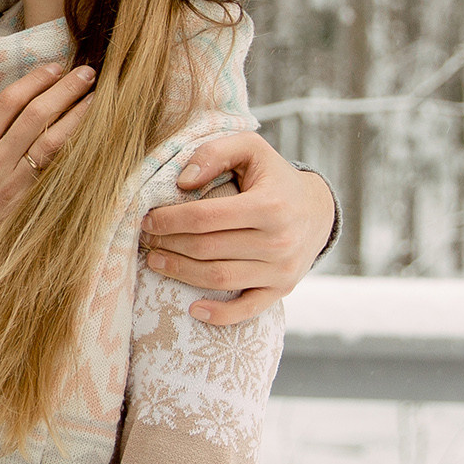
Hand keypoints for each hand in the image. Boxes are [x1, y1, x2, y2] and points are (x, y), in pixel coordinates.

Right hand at [0, 63, 97, 293]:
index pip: (9, 103)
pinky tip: (91, 135)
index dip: (34, 80)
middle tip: (86, 72)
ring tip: (97, 96)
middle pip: (37, 116)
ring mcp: (17, 184)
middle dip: (64, 89)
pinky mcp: (32, 202)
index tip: (53, 67)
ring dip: (78, 116)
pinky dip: (75, 149)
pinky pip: (58, 170)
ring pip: (54, 141)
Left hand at [140, 131, 335, 324]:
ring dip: (180, 273)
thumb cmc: (273, 176)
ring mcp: (282, 269)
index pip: (205, 217)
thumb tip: (182, 182)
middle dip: (169, 244)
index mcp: (269, 205)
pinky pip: (247, 309)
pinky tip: (193, 310)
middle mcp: (278, 240)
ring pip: (219, 278)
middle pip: (207, 249)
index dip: (169, 220)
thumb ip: (214, 153)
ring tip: (156, 261)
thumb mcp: (250, 148)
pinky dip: (219, 315)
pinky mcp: (282, 289)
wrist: (317, 208)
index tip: (147, 219)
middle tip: (146, 239)